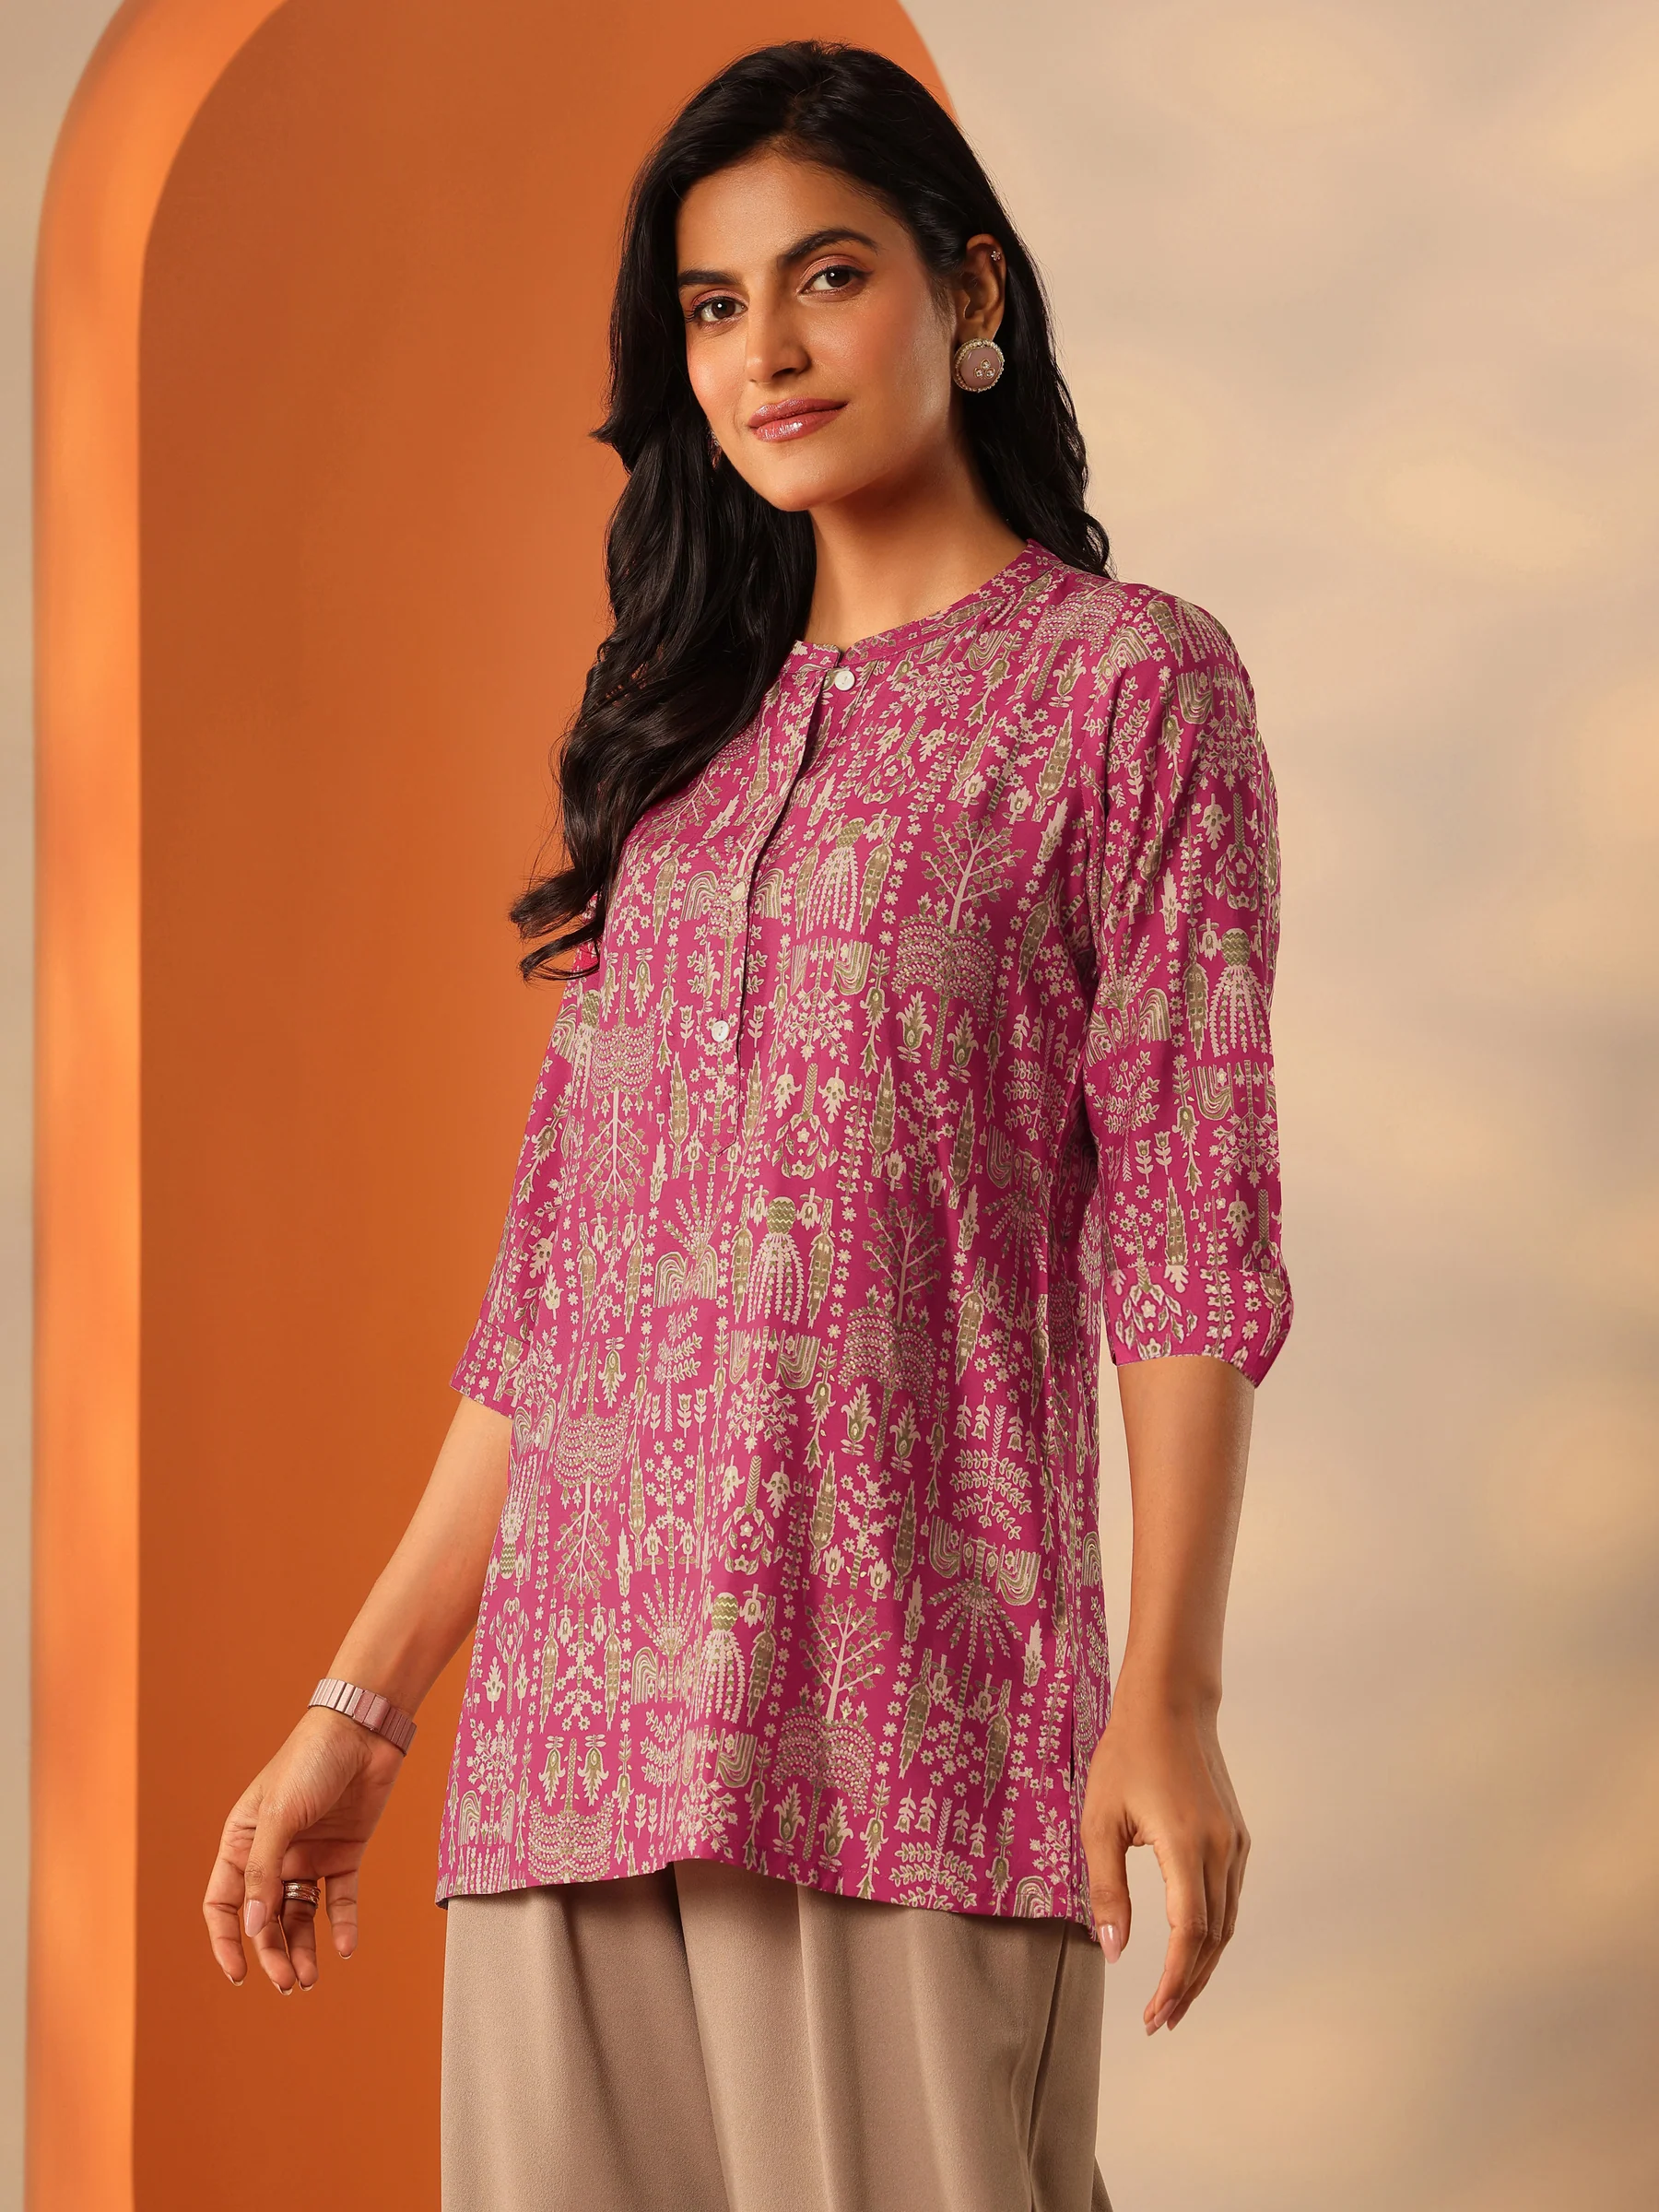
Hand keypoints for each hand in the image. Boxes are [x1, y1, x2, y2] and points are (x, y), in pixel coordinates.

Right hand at [203, 1708, 405, 1992]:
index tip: (238, 1975)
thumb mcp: (278, 1815)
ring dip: (303, 1949)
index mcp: (242, 1843)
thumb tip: (251, 1928)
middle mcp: (273, 1855)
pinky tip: (346, 1947)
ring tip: (310, 1980)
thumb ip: (263, 1871)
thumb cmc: (310, 1761)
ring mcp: (308, 1857)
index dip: (226, 1941)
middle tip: (288, 1984)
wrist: (364, 1730)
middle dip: (272, 1953)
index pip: (224, 1904)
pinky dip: (343, 1925)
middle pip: (265, 1919)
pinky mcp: (344, 1854)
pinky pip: (340, 1900)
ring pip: (300, 1917)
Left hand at [1079, 1684, 1248, 2033]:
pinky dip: (1213, 1933)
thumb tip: (1114, 1951)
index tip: (1153, 2016)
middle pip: (1213, 1940)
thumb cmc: (1126, 1754)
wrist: (1171, 1703)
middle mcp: (1220, 1849)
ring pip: (1226, 1923)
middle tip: (1160, 2020)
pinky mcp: (1236, 1836)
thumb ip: (1106, 1889)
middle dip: (1189, 1986)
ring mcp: (1234, 1843)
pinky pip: (1229, 1898)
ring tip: (1174, 1997)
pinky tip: (1191, 1948)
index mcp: (1185, 1846)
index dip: (1174, 1983)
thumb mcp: (1100, 1820)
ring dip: (1203, 1965)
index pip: (1189, 1936)